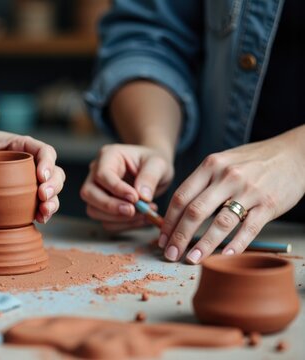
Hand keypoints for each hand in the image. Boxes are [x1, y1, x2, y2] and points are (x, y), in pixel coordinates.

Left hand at [0, 126, 64, 223]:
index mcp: (24, 146)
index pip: (45, 151)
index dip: (48, 163)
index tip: (41, 176)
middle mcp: (32, 163)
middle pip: (55, 172)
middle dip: (53, 186)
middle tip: (43, 197)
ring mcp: (30, 181)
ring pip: (51, 191)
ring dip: (52, 202)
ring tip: (43, 213)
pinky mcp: (24, 197)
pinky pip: (39, 205)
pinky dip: (42, 213)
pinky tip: (38, 220)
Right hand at [80, 144, 173, 231]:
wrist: (154, 171)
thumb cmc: (153, 163)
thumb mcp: (158, 164)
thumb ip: (150, 177)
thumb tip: (142, 196)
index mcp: (107, 156)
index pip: (102, 175)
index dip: (116, 189)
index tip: (135, 198)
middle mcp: (96, 173)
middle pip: (89, 193)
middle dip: (111, 206)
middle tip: (133, 211)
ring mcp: (96, 191)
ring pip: (94, 210)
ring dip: (119, 218)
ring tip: (145, 213)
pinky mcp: (102, 207)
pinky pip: (106, 221)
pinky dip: (124, 225)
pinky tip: (142, 218)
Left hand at [159, 126, 304, 263]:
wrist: (294, 153)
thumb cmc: (253, 161)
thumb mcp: (223, 161)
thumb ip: (202, 182)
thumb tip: (177, 211)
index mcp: (210, 166)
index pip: (181, 196)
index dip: (168, 220)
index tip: (161, 238)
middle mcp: (227, 176)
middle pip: (195, 211)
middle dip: (179, 236)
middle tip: (170, 254)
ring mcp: (249, 190)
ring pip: (220, 223)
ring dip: (203, 245)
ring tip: (192, 260)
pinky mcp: (269, 204)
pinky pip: (249, 228)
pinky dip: (236, 244)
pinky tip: (225, 256)